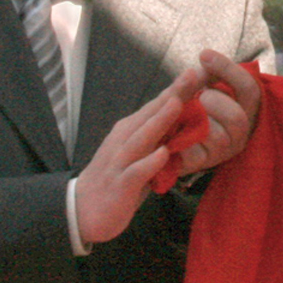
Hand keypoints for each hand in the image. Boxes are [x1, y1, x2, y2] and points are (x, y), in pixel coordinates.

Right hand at [76, 69, 207, 245]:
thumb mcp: (139, 155)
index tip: (200, 71)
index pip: (157, 105)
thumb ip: (159, 139)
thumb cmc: (116, 180)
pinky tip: (163, 154)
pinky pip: (136, 172)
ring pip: (141, 137)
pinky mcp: (120, 184)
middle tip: (193, 73)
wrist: (83, 211)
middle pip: (150, 113)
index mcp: (130, 130)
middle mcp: (124, 140)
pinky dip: (149, 162)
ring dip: (159, 120)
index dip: (178, 88)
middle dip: (173, 94)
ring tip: (177, 103)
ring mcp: (120, 161)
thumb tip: (187, 124)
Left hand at [172, 49, 263, 179]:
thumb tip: (204, 57)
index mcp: (243, 109)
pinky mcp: (203, 164)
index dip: (228, 69)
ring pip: (218, 137)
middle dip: (212, 102)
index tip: (203, 54)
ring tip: (182, 115)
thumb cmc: (186, 111)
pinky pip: (195, 152)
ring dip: (194, 122)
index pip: (248, 88)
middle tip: (197, 97)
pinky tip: (172, 129)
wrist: (163, 141)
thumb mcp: (193, 91)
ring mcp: (223, 150)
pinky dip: (180, 138)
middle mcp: (239, 132)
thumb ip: (201, 78)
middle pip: (237, 117)